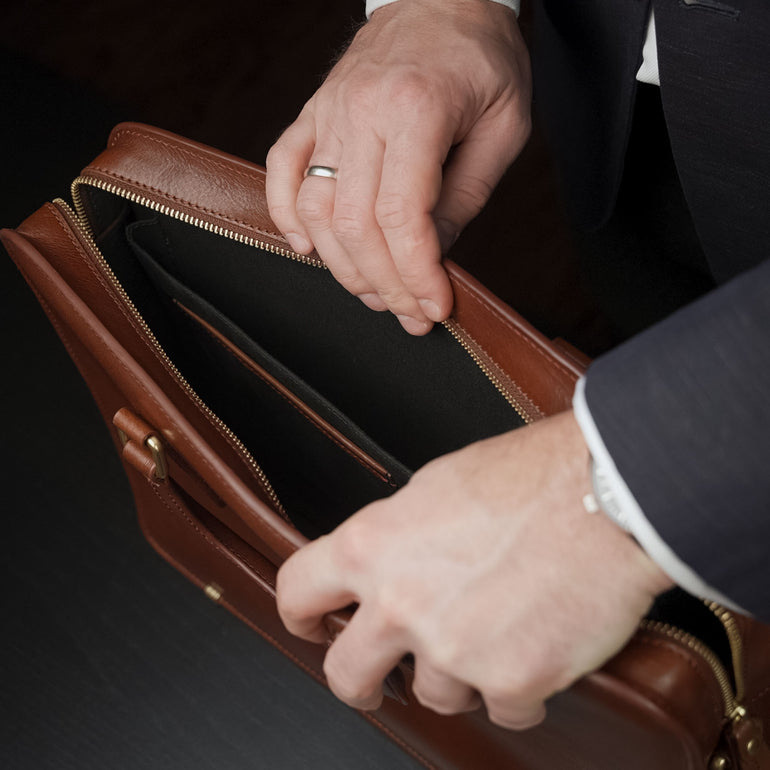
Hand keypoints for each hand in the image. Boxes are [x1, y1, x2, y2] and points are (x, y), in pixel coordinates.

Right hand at [266, 0, 530, 334]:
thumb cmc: (482, 60)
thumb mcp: (502, 128)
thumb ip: (464, 197)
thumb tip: (431, 257)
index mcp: (417, 108)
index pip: (403, 216)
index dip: (416, 274)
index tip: (434, 307)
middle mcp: (362, 110)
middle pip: (354, 224)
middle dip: (383, 283)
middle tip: (409, 313)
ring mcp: (328, 110)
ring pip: (314, 208)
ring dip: (341, 266)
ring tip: (373, 292)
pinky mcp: (312, 112)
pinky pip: (282, 170)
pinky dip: (287, 217)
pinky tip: (308, 250)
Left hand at [276, 411, 672, 728]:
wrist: (606, 496)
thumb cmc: (529, 478)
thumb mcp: (436, 485)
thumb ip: (398, 533)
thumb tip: (386, 557)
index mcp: (374, 546)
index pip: (298, 590)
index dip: (301, 613)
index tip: (314, 623)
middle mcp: (402, 604)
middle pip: (346, 674)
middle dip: (361, 680)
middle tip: (380, 676)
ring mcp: (453, 650)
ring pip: (433, 694)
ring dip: (457, 674)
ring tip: (491, 632)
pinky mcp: (511, 682)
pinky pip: (501, 709)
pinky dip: (515, 687)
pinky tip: (531, 649)